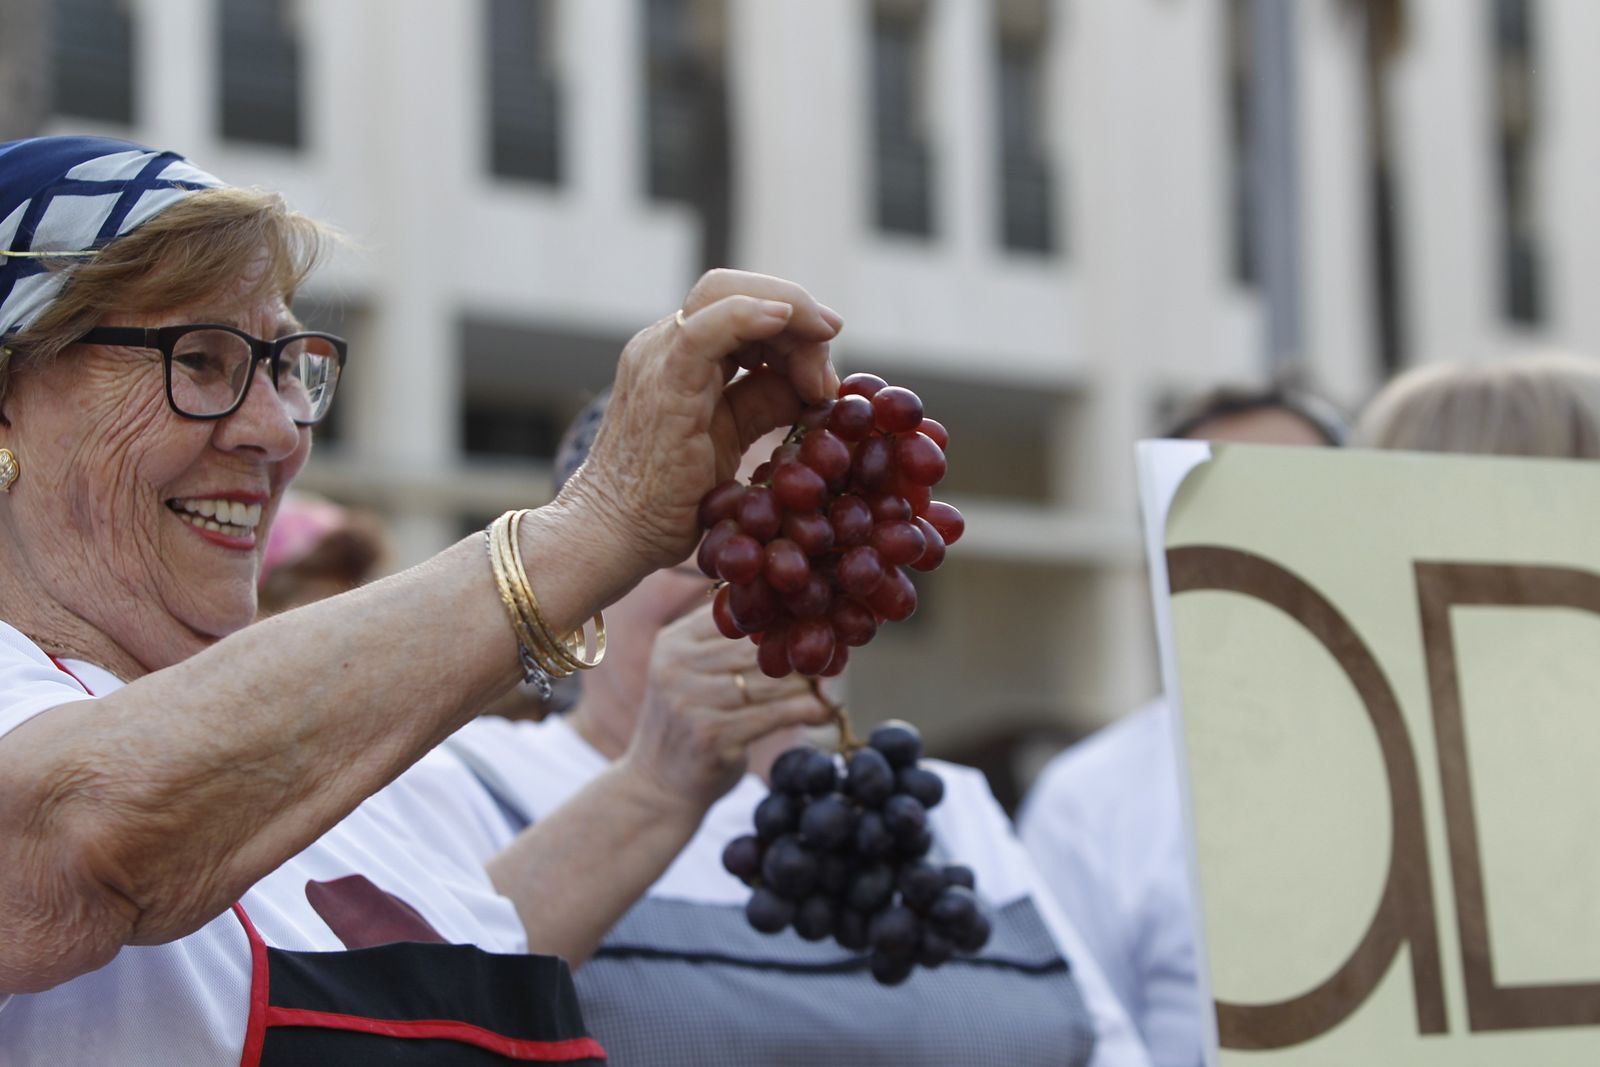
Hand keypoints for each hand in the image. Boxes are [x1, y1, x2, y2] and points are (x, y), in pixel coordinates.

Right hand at [560, 270, 841, 579]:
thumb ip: (765, 401)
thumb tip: (815, 384)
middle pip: (733, 289)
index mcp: (677, 353)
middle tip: (832, 338)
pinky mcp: (664, 383)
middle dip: (793, 308)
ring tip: (820, 360)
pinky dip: (748, 315)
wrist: (615, 534)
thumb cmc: (668, 496)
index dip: (789, 317)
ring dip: (786, 314)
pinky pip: (705, 331)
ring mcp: (659, 358)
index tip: (828, 349)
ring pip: (723, 294)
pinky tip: (784, 320)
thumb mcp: (731, 435)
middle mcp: (663, 344)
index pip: (738, 304)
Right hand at [620, 601, 830, 818]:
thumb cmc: (686, 724)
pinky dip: (805, 711)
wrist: (657, 787)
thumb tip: (794, 625)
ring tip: (830, 685)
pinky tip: (825, 712)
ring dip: (807, 684)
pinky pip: (773, 714)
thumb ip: (724, 648)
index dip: (775, 621)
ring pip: (768, 681)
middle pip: (753, 649)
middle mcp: (676, 667)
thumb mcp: (689, 675)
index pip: (733, 617)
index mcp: (673, 643)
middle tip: (831, 658)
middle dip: (796, 654)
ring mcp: (691, 702)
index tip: (809, 628)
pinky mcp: (712, 736)